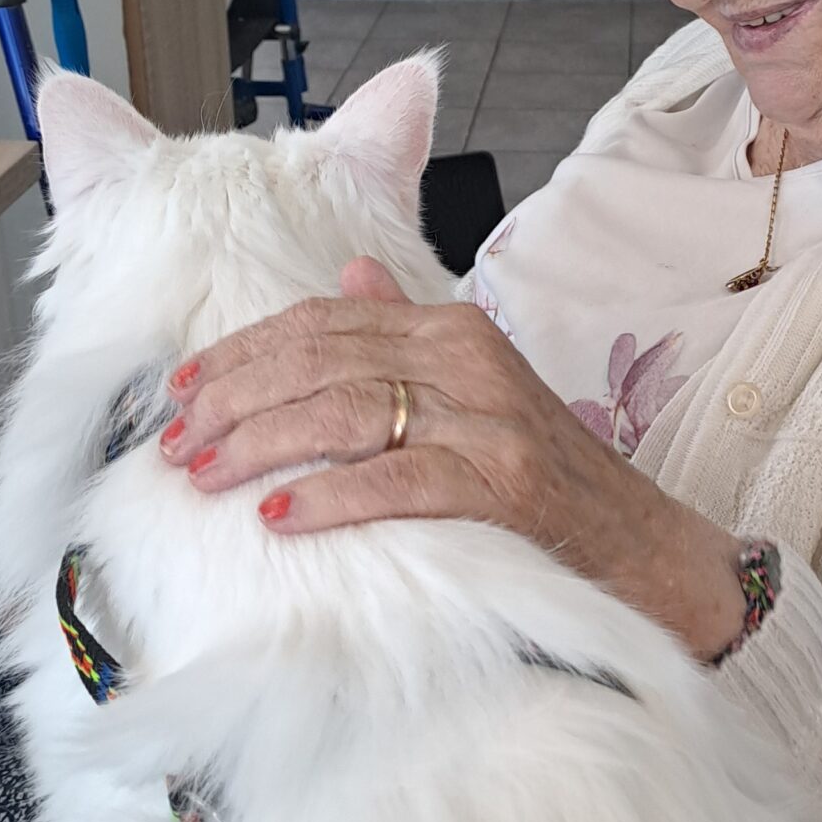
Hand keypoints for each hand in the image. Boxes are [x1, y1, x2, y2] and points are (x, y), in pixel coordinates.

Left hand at [159, 262, 747, 661]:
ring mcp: (490, 420)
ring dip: (261, 443)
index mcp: (452, 328)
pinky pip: (399, 480)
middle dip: (233, 398)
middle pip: (322, 359)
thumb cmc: (548, 479)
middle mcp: (469, 359)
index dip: (241, 351)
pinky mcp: (504, 484)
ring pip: (347, 411)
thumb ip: (408, 331)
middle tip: (174, 441)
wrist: (647, 549)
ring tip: (205, 473)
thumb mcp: (477, 389)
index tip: (179, 388)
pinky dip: (332, 495)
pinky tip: (280, 515)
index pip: (322, 321)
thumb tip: (346, 272)